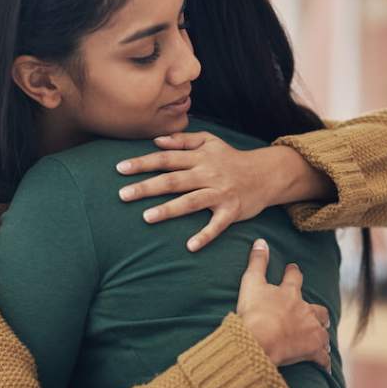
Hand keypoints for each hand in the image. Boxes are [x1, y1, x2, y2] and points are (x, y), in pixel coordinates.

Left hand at [116, 131, 334, 251]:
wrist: (266, 173)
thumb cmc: (231, 158)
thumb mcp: (209, 142)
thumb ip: (183, 140)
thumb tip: (156, 141)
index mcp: (199, 157)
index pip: (166, 159)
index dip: (142, 163)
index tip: (120, 168)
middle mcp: (208, 174)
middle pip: (173, 180)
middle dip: (147, 187)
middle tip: (122, 195)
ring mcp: (220, 193)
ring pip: (191, 201)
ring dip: (168, 210)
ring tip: (146, 217)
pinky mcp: (232, 210)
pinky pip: (217, 225)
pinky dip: (205, 235)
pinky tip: (190, 246)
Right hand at [236, 239, 331, 373]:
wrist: (261, 340)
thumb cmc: (254, 312)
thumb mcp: (251, 283)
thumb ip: (257, 262)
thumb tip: (261, 241)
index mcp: (289, 294)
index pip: (294, 278)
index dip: (293, 273)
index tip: (293, 269)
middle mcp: (304, 310)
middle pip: (317, 309)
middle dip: (317, 311)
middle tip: (317, 314)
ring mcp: (310, 331)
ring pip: (322, 331)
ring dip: (322, 333)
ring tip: (321, 339)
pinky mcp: (312, 350)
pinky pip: (322, 357)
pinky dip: (323, 362)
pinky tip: (324, 367)